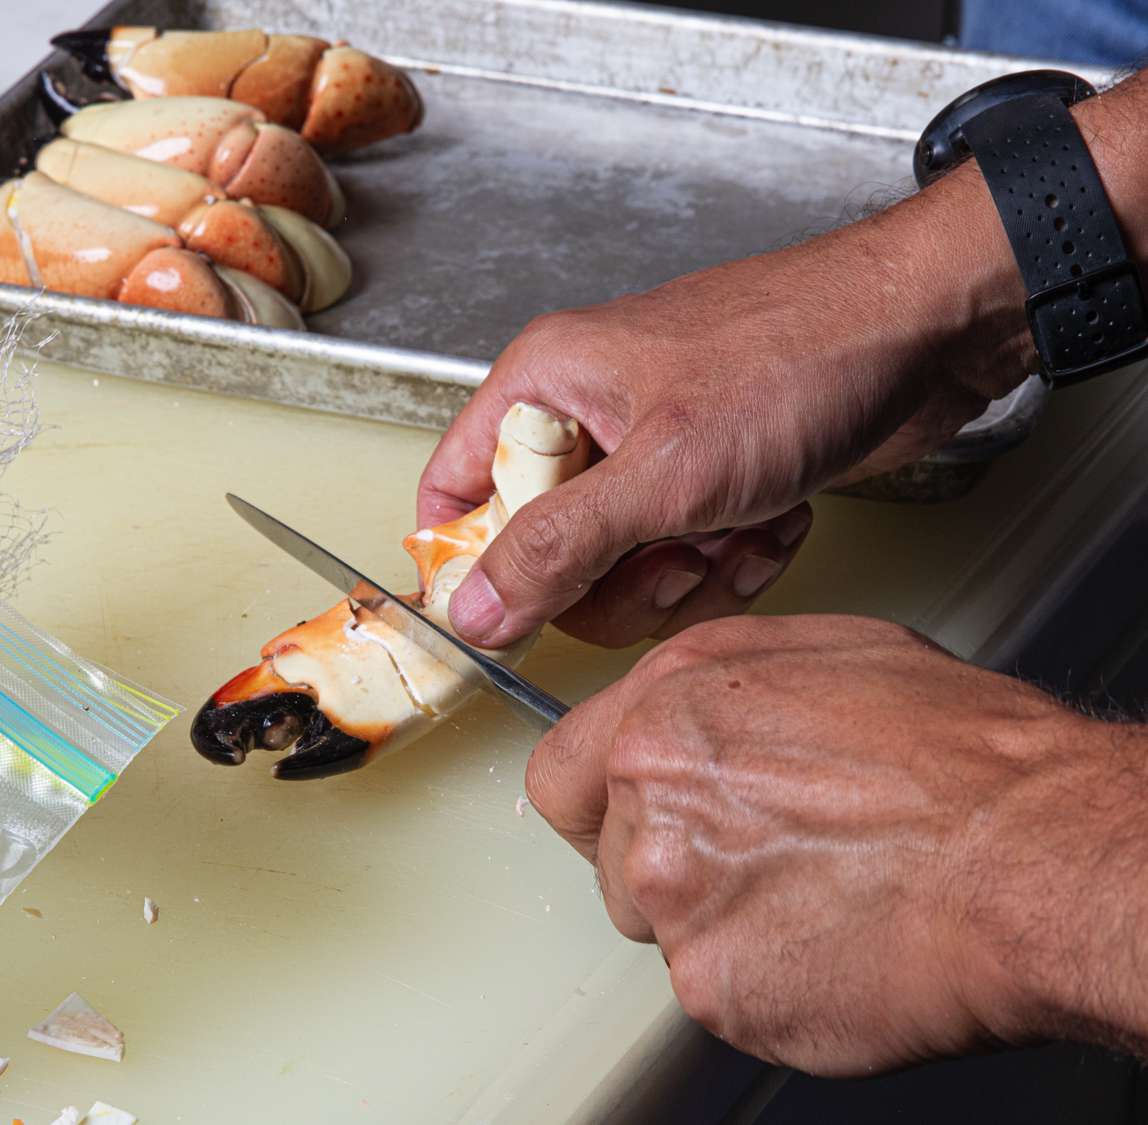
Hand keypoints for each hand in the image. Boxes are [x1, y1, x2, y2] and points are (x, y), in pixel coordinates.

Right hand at [420, 161, 1033, 649]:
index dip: (471, 563)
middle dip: (617, 580)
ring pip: (622, 567)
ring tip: (739, 529)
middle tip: (672, 562)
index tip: (518, 616)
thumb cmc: (800, 355)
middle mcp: (588, 415)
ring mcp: (652, 448)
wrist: (931, 330)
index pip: (454, 489)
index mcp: (545, 386)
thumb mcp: (663, 471)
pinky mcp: (710, 477)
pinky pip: (687, 555)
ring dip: (687, 572)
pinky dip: (735, 556)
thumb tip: (474, 611)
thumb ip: (557, 549)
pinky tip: (775, 521)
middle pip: (543, 551)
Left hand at [525, 614, 1147, 1074]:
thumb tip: (685, 711)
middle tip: (758, 859)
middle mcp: (652, 799)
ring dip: (717, 923)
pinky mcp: (716, 986)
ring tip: (814, 894)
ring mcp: (677, 898)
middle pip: (610, 858)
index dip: (594, 803)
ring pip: (661, 929)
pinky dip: (765, 981)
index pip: (559, 775)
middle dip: (667, 864)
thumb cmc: (961, 756)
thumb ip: (720, 687)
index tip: (620, 819)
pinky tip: (831, 943)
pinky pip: (716, 991)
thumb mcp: (829, 654)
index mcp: (666, 711)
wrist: (1034, 857)